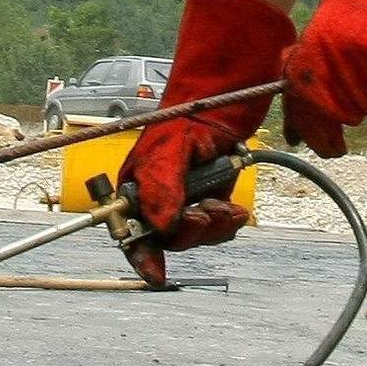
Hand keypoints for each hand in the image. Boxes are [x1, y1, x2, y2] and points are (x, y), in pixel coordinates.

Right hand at [113, 0, 292, 285]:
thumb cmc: (191, 110)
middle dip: (189, 233)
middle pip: (167, 238)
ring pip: (195, 234)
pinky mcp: (212, 194)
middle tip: (207, 213)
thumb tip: (160, 225)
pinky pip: (217, 225)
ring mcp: (186, 196)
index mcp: (137, 183)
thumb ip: (161, 184)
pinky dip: (228, 221)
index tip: (155, 274)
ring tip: (224, 205)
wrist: (231, 91)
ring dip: (212, 226)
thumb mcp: (171, 145)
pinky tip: (236, 208)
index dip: (140, 255)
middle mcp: (158, 194)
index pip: (130, 229)